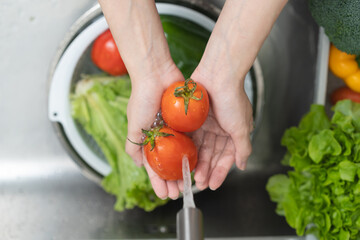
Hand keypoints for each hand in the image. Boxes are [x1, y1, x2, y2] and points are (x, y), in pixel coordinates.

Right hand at [125, 62, 185, 199]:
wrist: (157, 74)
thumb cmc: (142, 98)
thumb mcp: (134, 126)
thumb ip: (133, 146)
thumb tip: (138, 164)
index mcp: (146, 138)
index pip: (152, 165)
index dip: (157, 180)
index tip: (163, 194)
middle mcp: (160, 135)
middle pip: (167, 163)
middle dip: (172, 179)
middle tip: (179, 192)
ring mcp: (173, 128)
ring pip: (180, 154)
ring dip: (183, 169)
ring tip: (190, 182)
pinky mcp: (185, 121)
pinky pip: (190, 139)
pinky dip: (192, 152)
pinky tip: (198, 163)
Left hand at [191, 70, 252, 190]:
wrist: (218, 74)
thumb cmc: (232, 99)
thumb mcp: (242, 127)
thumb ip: (243, 148)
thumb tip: (243, 166)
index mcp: (233, 132)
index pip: (226, 157)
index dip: (220, 172)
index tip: (213, 185)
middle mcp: (219, 129)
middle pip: (212, 154)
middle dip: (207, 170)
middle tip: (199, 183)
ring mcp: (206, 124)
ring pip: (200, 148)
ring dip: (197, 162)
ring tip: (191, 175)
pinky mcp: (193, 118)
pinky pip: (189, 136)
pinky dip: (187, 148)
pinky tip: (182, 159)